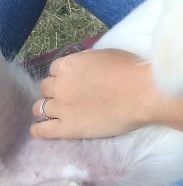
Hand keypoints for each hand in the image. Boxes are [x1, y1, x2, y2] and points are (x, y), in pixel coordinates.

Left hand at [30, 48, 182, 139]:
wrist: (142, 93)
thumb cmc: (129, 69)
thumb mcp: (105, 55)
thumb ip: (86, 62)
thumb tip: (81, 68)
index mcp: (69, 64)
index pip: (54, 69)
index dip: (64, 75)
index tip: (73, 80)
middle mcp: (59, 85)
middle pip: (46, 87)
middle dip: (56, 90)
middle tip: (69, 95)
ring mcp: (61, 107)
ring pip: (39, 108)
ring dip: (47, 108)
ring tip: (57, 112)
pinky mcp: (66, 128)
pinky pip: (41, 130)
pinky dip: (38, 129)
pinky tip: (40, 129)